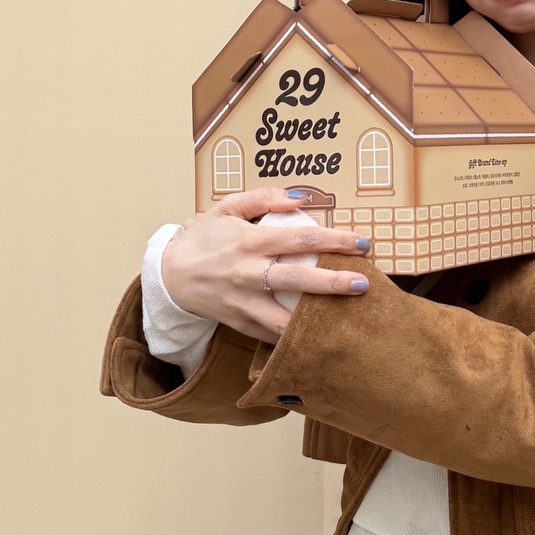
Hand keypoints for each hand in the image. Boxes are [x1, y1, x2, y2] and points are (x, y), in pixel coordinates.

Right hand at [160, 188, 371, 343]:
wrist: (170, 276)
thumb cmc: (204, 238)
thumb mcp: (227, 208)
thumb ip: (263, 198)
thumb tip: (299, 198)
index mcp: (249, 241)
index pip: (300, 239)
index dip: (334, 240)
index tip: (361, 244)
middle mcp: (248, 274)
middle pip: (297, 279)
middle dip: (333, 283)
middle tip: (364, 284)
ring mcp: (244, 303)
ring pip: (285, 318)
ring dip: (317, 320)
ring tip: (347, 318)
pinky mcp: (241, 324)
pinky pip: (273, 334)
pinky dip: (297, 336)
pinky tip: (322, 334)